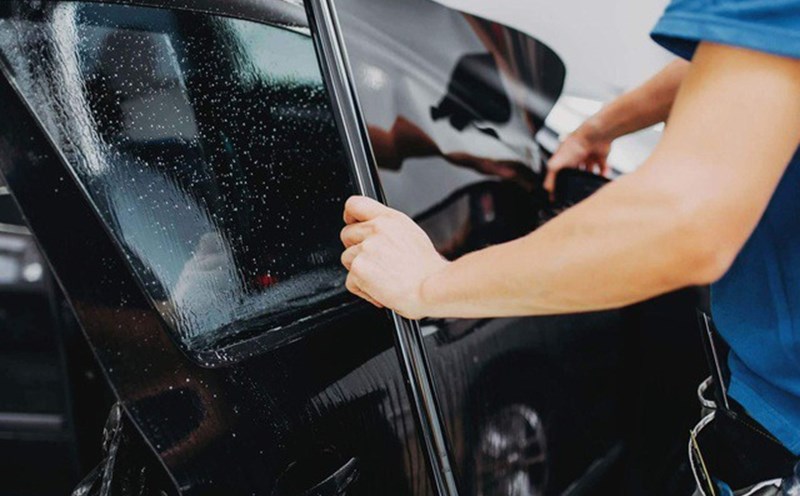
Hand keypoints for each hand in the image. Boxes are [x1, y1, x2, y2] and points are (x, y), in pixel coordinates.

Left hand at [340, 196, 447, 319]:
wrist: (430, 289)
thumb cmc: (428, 270)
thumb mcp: (412, 235)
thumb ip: (388, 229)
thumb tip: (374, 233)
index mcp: (390, 219)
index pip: (356, 204)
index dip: (349, 215)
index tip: (351, 223)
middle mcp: (376, 230)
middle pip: (347, 233)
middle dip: (355, 248)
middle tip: (373, 261)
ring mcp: (365, 249)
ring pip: (347, 258)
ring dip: (360, 271)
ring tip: (382, 278)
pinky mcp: (359, 269)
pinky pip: (350, 281)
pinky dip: (363, 290)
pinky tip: (380, 290)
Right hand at [544, 122, 610, 194]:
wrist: (593, 135)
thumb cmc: (573, 146)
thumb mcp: (556, 164)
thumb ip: (550, 177)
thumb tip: (547, 190)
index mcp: (564, 158)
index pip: (560, 172)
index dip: (560, 182)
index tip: (561, 194)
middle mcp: (576, 157)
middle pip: (575, 172)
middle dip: (576, 181)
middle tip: (577, 192)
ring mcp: (588, 156)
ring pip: (589, 171)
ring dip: (590, 178)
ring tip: (591, 187)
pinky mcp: (600, 156)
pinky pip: (602, 168)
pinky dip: (603, 174)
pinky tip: (601, 179)